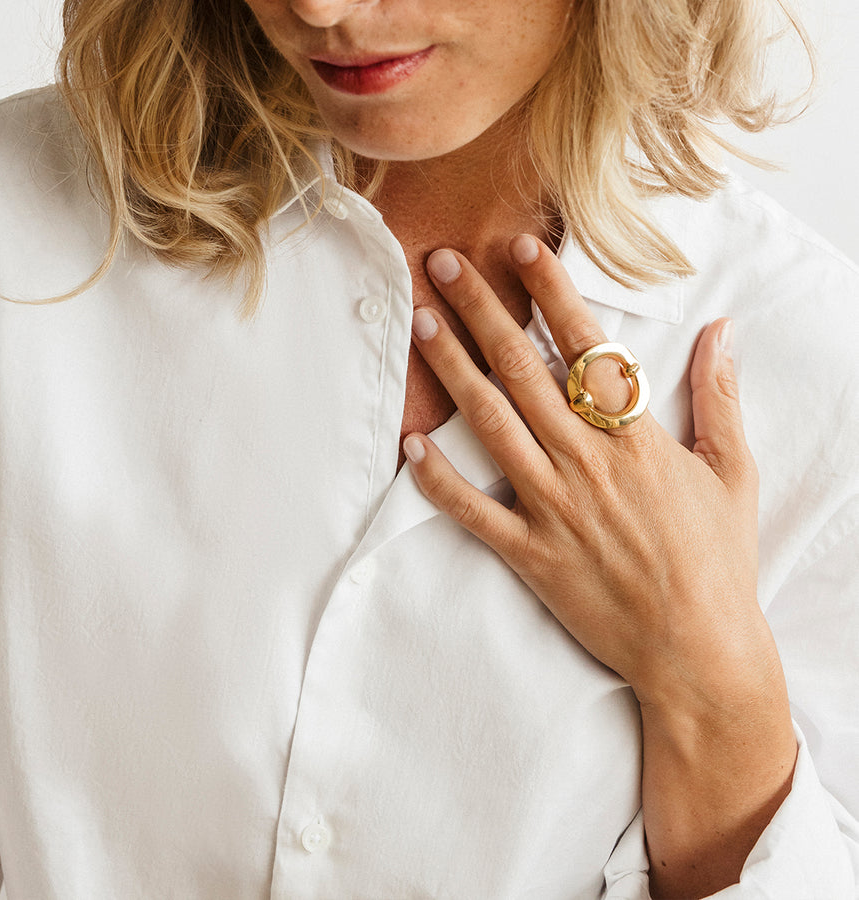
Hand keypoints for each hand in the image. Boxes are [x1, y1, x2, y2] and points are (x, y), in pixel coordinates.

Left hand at [404, 234, 795, 895]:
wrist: (697, 649)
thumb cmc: (718, 561)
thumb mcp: (732, 473)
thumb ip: (720, 398)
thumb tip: (722, 331)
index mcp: (637, 437)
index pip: (586, 346)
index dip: (550, 291)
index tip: (519, 248)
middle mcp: (588, 462)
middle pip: (523, 370)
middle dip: (480, 311)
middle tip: (443, 264)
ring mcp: (554, 507)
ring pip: (492, 424)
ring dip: (452, 371)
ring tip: (421, 325)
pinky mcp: (530, 553)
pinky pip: (473, 511)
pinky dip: (439, 480)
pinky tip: (410, 445)